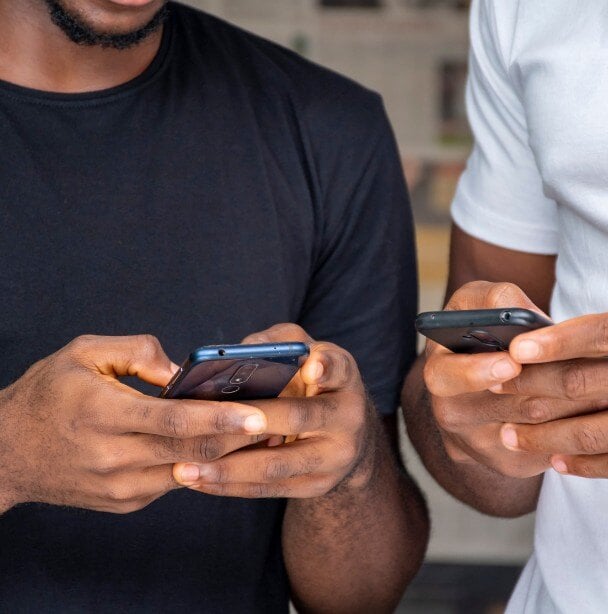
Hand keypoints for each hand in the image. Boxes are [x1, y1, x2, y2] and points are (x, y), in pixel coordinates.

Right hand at [0, 335, 268, 513]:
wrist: (7, 452)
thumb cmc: (49, 393)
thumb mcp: (83, 354)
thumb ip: (137, 352)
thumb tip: (182, 371)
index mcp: (102, 414)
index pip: (174, 420)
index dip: (220, 417)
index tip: (259, 414)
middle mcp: (112, 456)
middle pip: (191, 450)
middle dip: (239, 437)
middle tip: (278, 421)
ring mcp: (119, 486)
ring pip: (189, 469)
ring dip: (227, 453)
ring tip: (260, 432)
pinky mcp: (124, 502)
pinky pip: (173, 480)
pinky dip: (201, 463)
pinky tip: (222, 446)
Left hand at [172, 324, 376, 497]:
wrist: (348, 436)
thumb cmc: (310, 384)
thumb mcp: (305, 355)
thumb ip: (275, 345)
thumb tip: (229, 357)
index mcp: (344, 377)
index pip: (339, 368)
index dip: (325, 368)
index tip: (310, 369)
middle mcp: (348, 417)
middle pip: (297, 420)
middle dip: (247, 425)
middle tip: (202, 427)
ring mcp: (335, 457)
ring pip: (277, 465)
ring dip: (227, 469)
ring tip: (183, 470)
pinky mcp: (317, 485)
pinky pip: (269, 489)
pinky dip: (231, 486)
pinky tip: (198, 481)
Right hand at [423, 282, 607, 477]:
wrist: (478, 386)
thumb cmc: (481, 335)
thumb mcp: (477, 305)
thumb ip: (496, 299)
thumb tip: (526, 315)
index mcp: (439, 373)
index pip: (450, 377)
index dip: (481, 371)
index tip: (513, 362)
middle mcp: (452, 414)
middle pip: (506, 406)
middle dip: (552, 386)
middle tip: (593, 369)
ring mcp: (479, 445)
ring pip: (537, 429)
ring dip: (578, 407)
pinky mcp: (509, 464)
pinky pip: (550, 451)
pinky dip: (580, 429)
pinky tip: (603, 409)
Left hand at [497, 269, 607, 479]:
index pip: (604, 334)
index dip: (554, 342)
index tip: (515, 348)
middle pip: (587, 385)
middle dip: (532, 387)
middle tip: (493, 387)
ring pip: (598, 435)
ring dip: (545, 436)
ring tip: (508, 435)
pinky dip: (587, 467)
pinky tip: (556, 462)